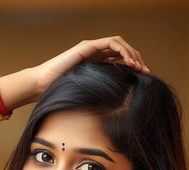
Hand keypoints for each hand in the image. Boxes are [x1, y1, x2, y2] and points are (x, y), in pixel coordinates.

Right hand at [33, 36, 149, 94]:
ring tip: (139, 67)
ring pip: (119, 43)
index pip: (120, 57)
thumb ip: (100, 92)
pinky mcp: (87, 47)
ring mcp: (91, 48)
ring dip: (132, 53)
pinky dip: (123, 50)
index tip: (143, 76)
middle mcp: (95, 53)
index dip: (134, 64)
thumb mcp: (87, 93)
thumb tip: (118, 107)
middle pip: (122, 49)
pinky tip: (129, 63)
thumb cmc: (60, 91)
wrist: (42, 84)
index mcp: (96, 62)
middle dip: (137, 58)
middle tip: (146, 72)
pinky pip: (111, 43)